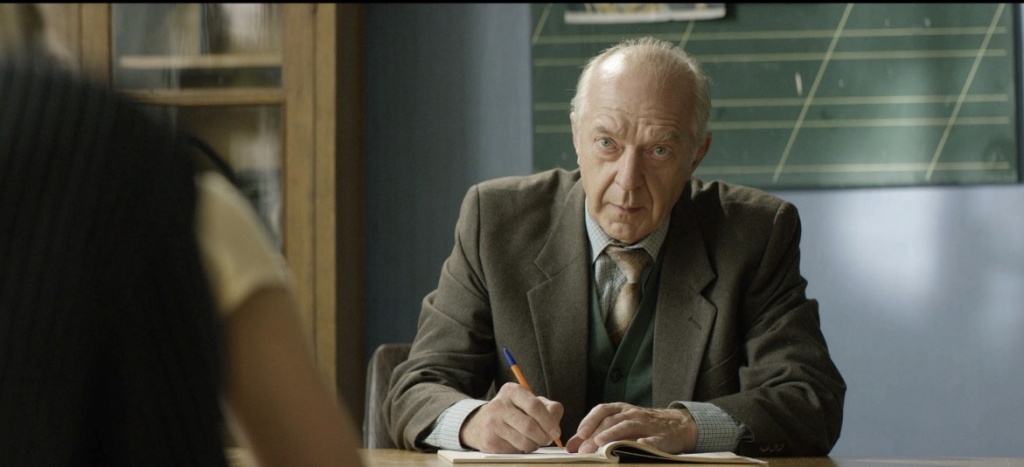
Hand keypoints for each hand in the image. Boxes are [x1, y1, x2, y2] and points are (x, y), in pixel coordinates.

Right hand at [459, 382, 563, 453]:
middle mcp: (499, 405)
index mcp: (512, 391)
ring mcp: (492, 423)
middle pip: (529, 426)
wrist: (481, 423)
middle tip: (547, 440)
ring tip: (533, 441)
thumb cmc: (514, 412)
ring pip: (524, 442)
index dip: (549, 421)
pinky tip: (517, 443)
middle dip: (544, 437)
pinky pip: (515, 451)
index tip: (556, 432)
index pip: (534, 406)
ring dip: (534, 445)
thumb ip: (549, 408)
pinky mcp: (489, 440)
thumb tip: (555, 423)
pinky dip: (522, 451)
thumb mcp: (530, 402)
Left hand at [565, 403, 696, 453]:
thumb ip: (594, 433)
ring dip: (612, 435)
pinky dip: (645, 442)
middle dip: (595, 434)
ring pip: (628, 426)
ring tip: (600, 443)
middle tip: (583, 450)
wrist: (678, 425)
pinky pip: (653, 439)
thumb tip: (571, 446)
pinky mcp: (662, 437)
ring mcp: (647, 424)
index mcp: (621, 409)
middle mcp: (632, 414)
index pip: (602, 410)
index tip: (579, 434)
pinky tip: (638, 445)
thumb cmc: (642, 425)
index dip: (589, 420)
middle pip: (611, 421)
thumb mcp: (619, 425)